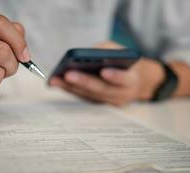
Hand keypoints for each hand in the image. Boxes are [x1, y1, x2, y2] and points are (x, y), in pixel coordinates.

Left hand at [49, 58, 164, 105]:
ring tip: (55, 79)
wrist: (133, 80)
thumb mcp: (120, 51)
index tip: (104, 71)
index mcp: (131, 80)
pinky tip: (58, 82)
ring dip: (70, 88)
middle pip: (102, 89)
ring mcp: (109, 102)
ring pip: (89, 95)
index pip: (124, 79)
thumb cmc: (123, 61)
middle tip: (68, 75)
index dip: (115, 76)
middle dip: (84, 82)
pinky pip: (84, 97)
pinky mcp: (98, 103)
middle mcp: (121, 94)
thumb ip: (107, 52)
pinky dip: (70, 90)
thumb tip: (85, 55)